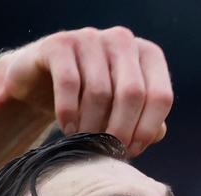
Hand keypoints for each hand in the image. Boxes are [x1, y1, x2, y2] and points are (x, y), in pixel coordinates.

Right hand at [0, 27, 172, 155]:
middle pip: (132, 93)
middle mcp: (123, 41)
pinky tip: (68, 128)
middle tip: (108, 151)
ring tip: (85, 142)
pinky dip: (69, 112)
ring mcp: (91, 38)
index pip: (160, 96)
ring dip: (92, 125)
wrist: (40, 83)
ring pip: (100, 91)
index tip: (131, 151)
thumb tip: (157, 134)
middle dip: (121, 129)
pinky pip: (69, 83)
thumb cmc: (91, 101)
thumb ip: (145, 121)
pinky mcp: (59, 44)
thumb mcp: (122, 111)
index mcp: (148, 55)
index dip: (147, 129)